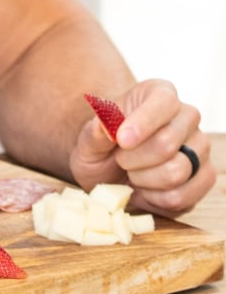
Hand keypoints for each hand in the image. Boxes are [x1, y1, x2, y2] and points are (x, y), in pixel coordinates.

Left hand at [71, 79, 213, 214]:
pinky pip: (182, 196)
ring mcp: (200, 148)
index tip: (122, 140)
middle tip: (120, 159)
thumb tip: (105, 126)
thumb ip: (94, 132)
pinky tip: (145, 189)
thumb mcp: (88, 140)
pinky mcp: (204, 177)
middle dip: (132, 158)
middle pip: (166, 143)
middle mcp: (187, 117)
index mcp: (159, 93)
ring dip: (143, 179)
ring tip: (132, 173)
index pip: (163, 102)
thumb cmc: (102, 148)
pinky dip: (155, 199)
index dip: (143, 123)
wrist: (109, 172)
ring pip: (176, 171)